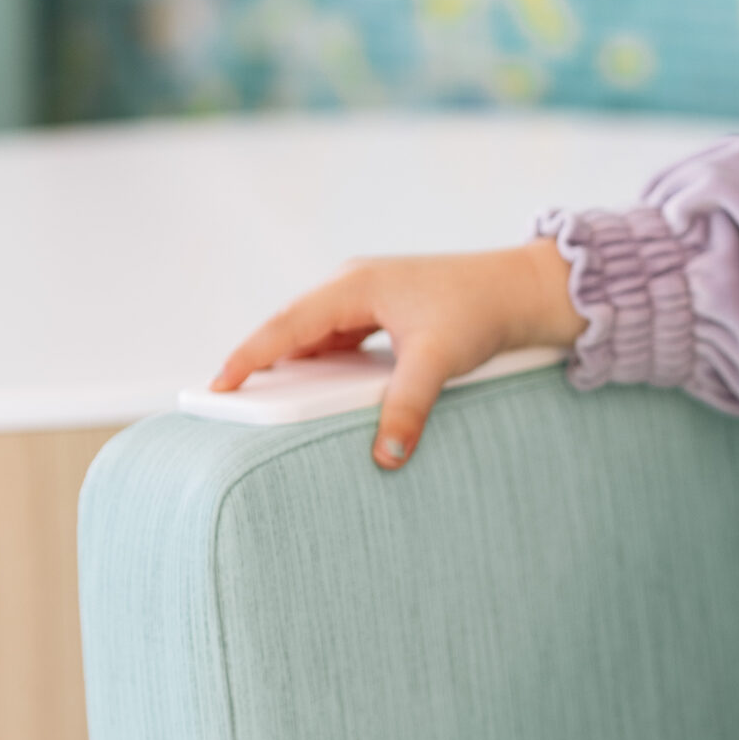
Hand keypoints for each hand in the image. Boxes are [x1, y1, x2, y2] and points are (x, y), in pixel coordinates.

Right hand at [210, 239, 584, 469]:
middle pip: (292, 327)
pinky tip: (317, 388)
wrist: (520, 289)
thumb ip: (408, 406)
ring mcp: (367, 295)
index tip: (217, 386)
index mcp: (356, 286)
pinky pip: (337, 337)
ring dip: (291, 363)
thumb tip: (386, 455)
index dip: (249, 356)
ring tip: (263, 400)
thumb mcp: (439, 360)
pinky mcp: (383, 309)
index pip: (286, 325)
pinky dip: (321, 362)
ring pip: (314, 333)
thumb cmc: (480, 310)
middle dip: (260, 361)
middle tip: (226, 400)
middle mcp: (354, 284)